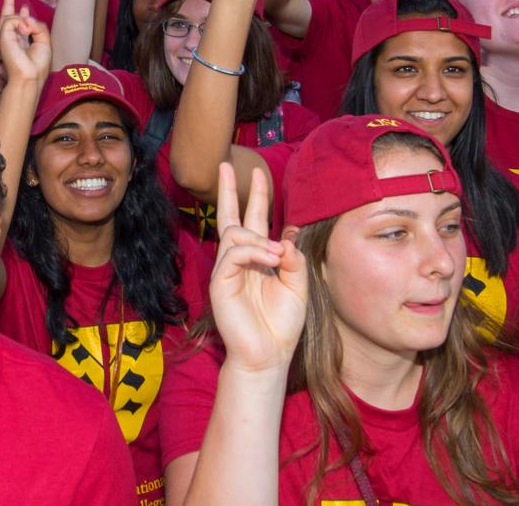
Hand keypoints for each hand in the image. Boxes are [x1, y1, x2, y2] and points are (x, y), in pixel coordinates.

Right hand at [0, 0, 49, 83]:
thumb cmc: (37, 66)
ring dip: (21, 15)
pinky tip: (26, 31)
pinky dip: (20, 22)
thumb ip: (39, 27)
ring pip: (10, 17)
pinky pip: (11, 19)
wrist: (30, 76)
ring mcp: (6, 38)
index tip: (24, 7)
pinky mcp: (3, 37)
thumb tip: (26, 17)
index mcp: (22, 42)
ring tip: (27, 27)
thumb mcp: (44, 42)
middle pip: (7, 17)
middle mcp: (12, 39)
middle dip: (8, 4)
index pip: (19, 25)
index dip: (21, 14)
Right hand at [208, 164, 307, 372]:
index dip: (257, 197)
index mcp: (258, 259)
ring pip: (235, 233)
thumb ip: (294, 259)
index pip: (254, 221)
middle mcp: (239, 261)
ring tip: (276, 255)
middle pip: (231, 216)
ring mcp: (227, 270)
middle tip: (227, 164)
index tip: (260, 174)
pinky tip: (269, 260)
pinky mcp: (220, 282)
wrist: (268, 354)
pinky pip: (233, 252)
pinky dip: (253, 251)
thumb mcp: (298, 286)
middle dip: (230, 190)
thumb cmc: (281, 324)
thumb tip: (282, 236)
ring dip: (259, 237)